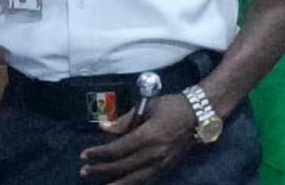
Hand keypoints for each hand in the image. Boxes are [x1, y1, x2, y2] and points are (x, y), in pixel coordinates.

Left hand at [79, 94, 196, 183]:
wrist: (200, 115)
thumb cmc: (171, 106)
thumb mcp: (145, 107)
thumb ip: (123, 120)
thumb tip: (103, 127)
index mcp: (148, 136)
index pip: (118, 149)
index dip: (99, 154)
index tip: (84, 155)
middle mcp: (155, 153)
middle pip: (123, 166)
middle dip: (102, 170)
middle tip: (84, 171)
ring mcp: (163, 162)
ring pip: (136, 179)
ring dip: (117, 183)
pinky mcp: (168, 167)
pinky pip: (147, 179)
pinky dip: (133, 183)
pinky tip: (122, 184)